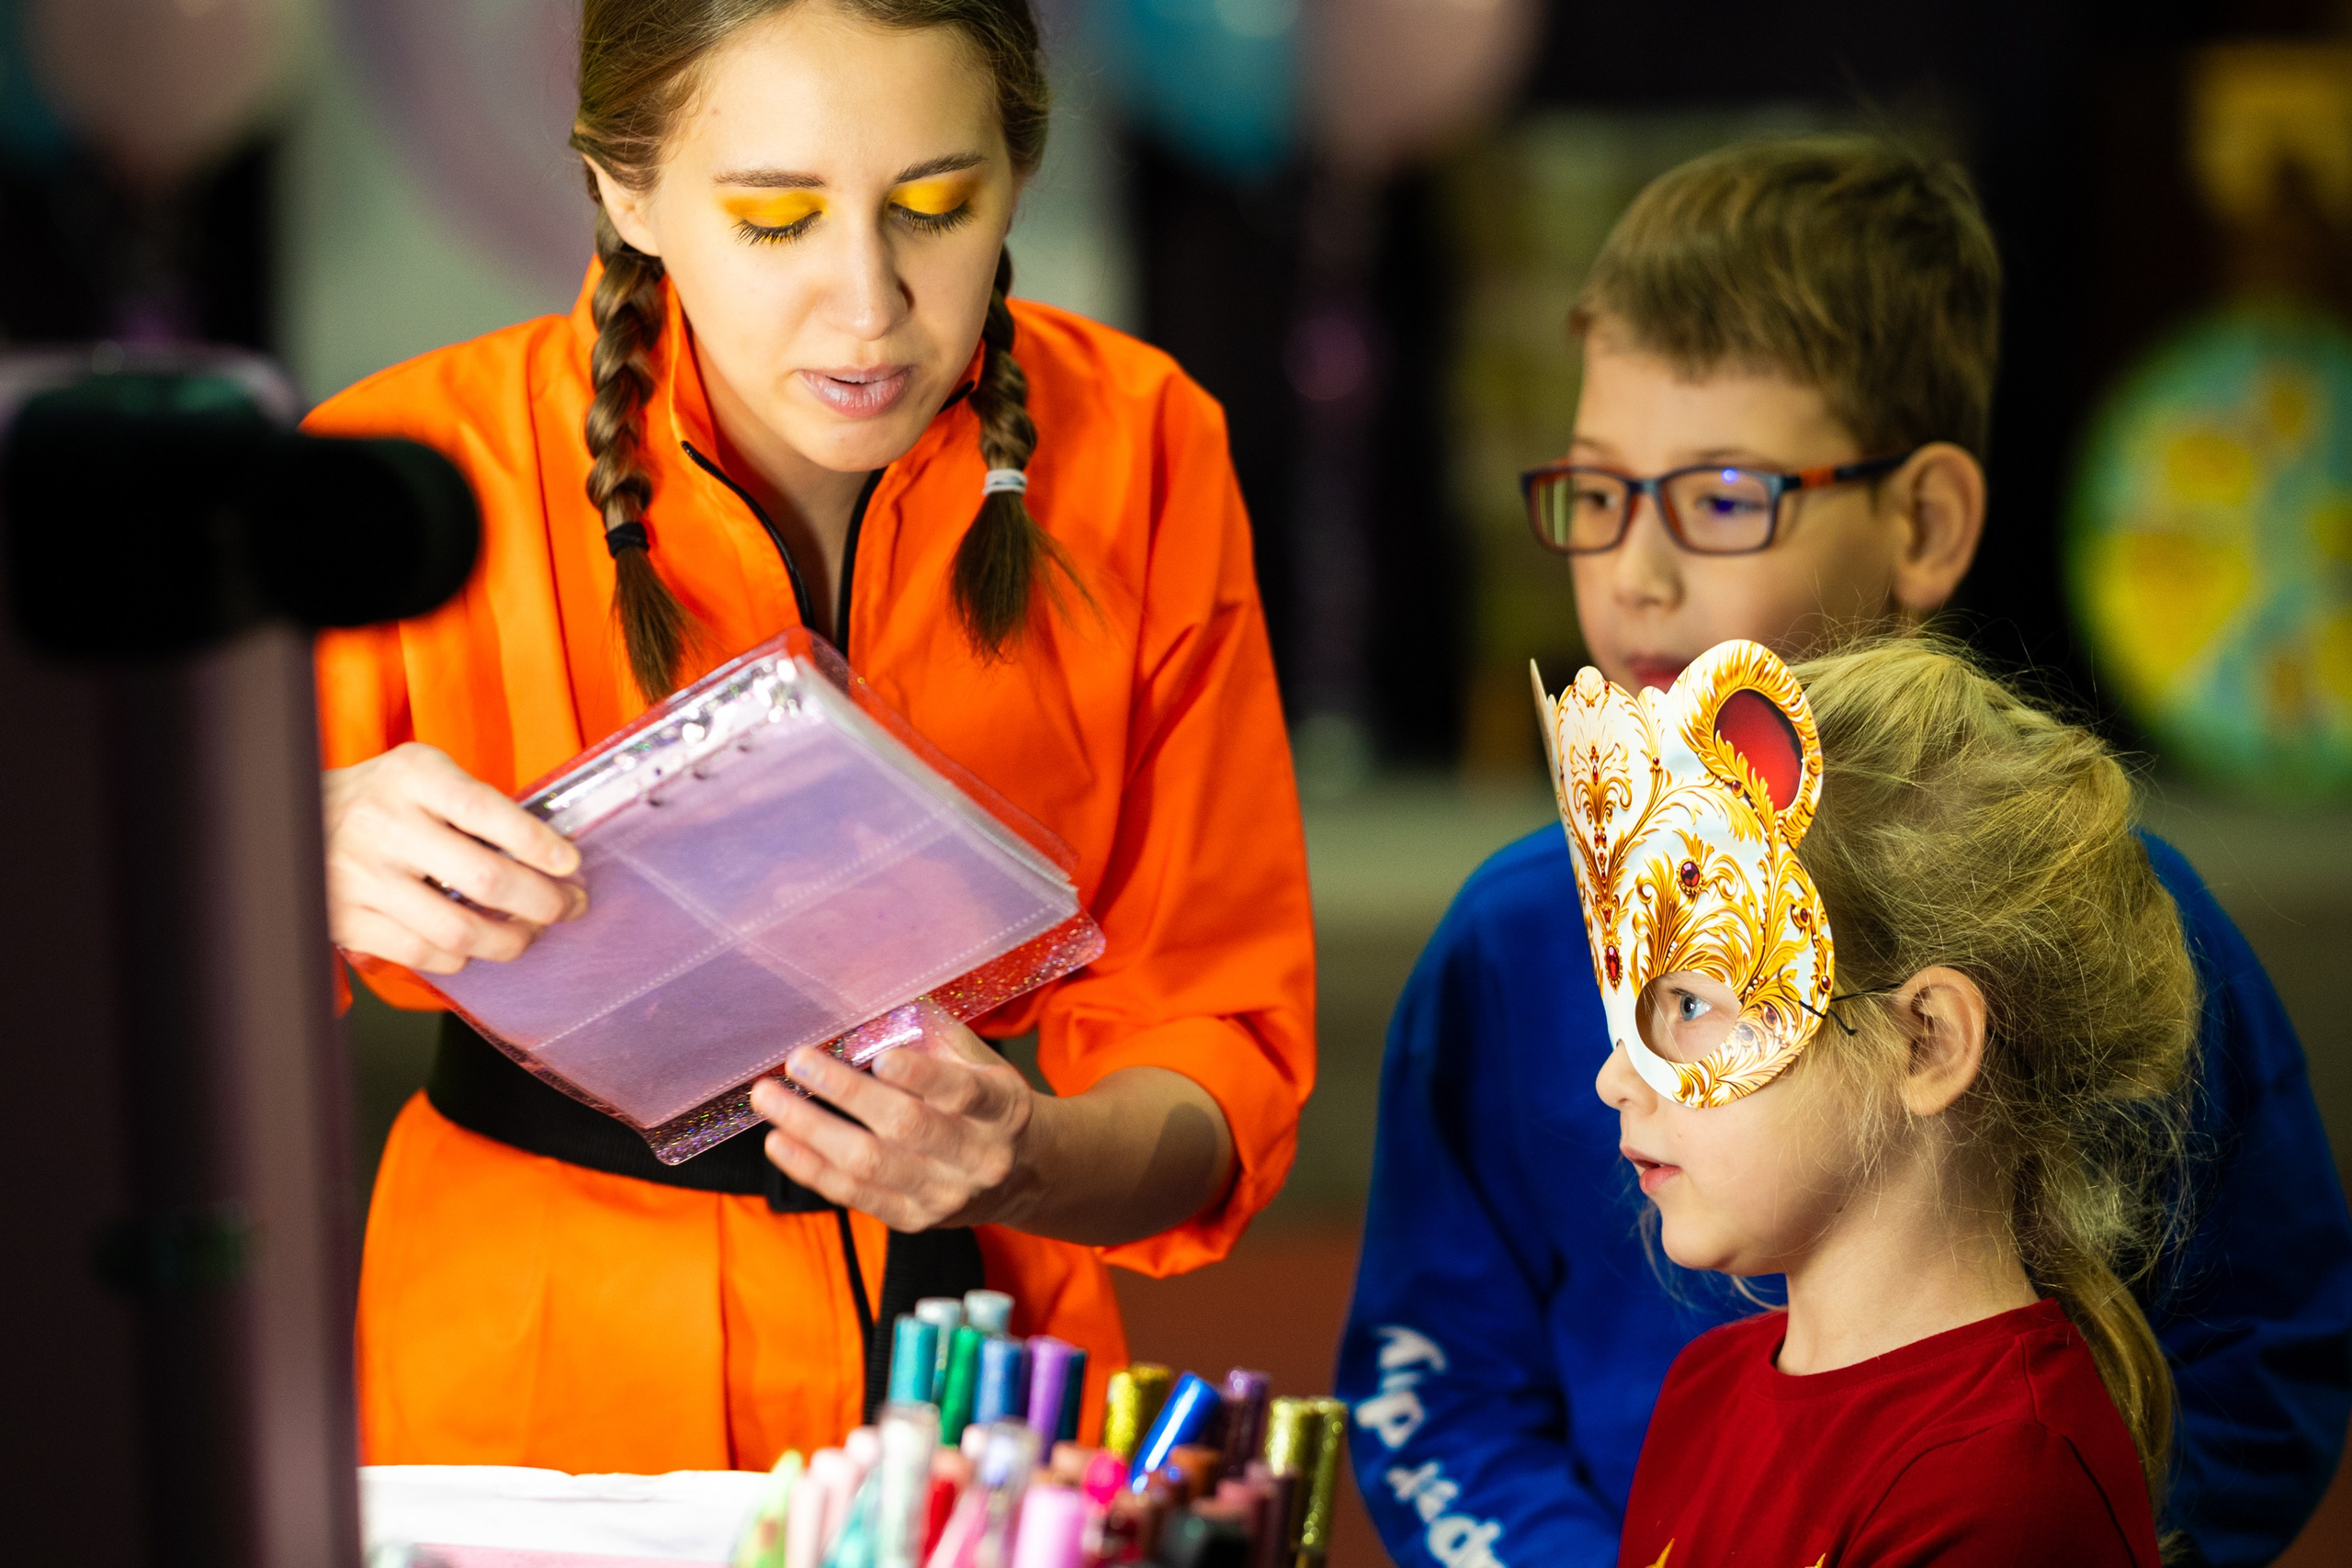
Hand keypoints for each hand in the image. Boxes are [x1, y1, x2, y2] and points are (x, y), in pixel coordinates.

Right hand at [323, 742, 585, 974]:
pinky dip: (463, 956)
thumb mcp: (427, 776)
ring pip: (458, 929)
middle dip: (543, 901)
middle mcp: (383, 824)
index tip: (571, 864)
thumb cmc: (384, 799)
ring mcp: (363, 876)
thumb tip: (553, 856)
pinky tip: (478, 945)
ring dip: (511, 939)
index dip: (538, 843)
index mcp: (412, 777)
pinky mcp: (348, 920)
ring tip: (531, 933)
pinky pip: (424, 953)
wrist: (300, 817)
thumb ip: (479, 805)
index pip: (485, 810)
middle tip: (568, 906)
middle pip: (484, 878)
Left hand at [750, 1023, 1037, 1231]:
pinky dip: (812, 1169)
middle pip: (906, 1126)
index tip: (879, 1057)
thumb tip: (869, 1003)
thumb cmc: (986, 1104)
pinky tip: (780, 1142)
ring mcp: (944, 1193)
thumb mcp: (978, 1061)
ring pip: (870, 1164)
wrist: (1020, 1175)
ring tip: (770, 1100)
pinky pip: (855, 1195)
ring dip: (812, 1130)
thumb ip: (931, 1034)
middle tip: (799, 1060)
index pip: (962, 1092)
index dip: (920, 1075)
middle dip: (846, 1092)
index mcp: (1001, 1107)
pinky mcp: (914, 1218)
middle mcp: (977, 1155)